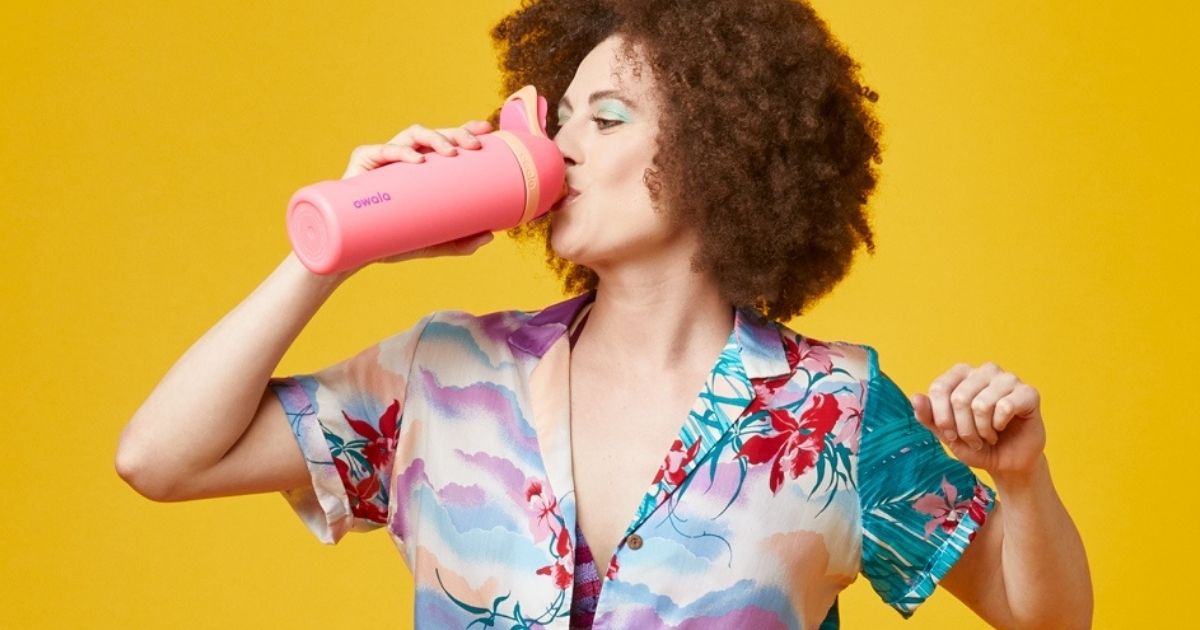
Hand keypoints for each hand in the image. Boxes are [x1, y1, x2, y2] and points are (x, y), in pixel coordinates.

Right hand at [339, 120, 497, 272]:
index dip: (465, 130)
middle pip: (435, 135)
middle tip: (474, 146)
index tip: (486, 128)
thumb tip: (490, 235)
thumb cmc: (395, 240)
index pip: (447, 142)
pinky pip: (383, 150)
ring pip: (413, 134)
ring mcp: (385, 157)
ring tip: (451, 152)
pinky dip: (401, 151)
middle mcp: (406, 157)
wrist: (357, 252)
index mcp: (423, 169)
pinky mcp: (364, 161)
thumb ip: (460, 242)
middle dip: (456, 133)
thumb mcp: (433, 243)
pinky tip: (417, 159)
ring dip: (435, 137)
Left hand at [909, 362, 1046, 476]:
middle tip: (973, 439)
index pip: (939, 388)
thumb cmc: (976, 444)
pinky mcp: (1028, 392)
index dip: (942, 418)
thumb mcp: (946, 434)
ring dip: (982, 430)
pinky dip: (999, 425)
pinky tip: (1003, 428)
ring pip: (981, 404)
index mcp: (961, 374)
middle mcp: (984, 370)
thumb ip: (928, 416)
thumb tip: (915, 397)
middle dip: (963, 429)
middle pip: (959, 398)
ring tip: (988, 435)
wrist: (1007, 462)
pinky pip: (1005, 407)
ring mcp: (1008, 379)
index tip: (950, 434)